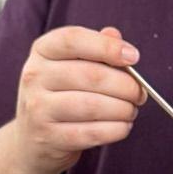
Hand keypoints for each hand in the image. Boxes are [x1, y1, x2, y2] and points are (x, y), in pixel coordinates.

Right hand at [13, 24, 144, 173]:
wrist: (32, 136)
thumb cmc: (61, 93)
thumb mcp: (72, 63)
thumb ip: (95, 47)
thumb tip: (115, 36)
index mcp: (42, 50)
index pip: (73, 39)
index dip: (107, 47)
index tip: (133, 57)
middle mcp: (35, 76)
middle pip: (91, 75)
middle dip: (126, 86)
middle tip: (140, 93)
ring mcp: (38, 108)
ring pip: (93, 106)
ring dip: (123, 109)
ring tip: (131, 110)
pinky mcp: (48, 137)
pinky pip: (91, 133)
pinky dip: (115, 130)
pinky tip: (123, 126)